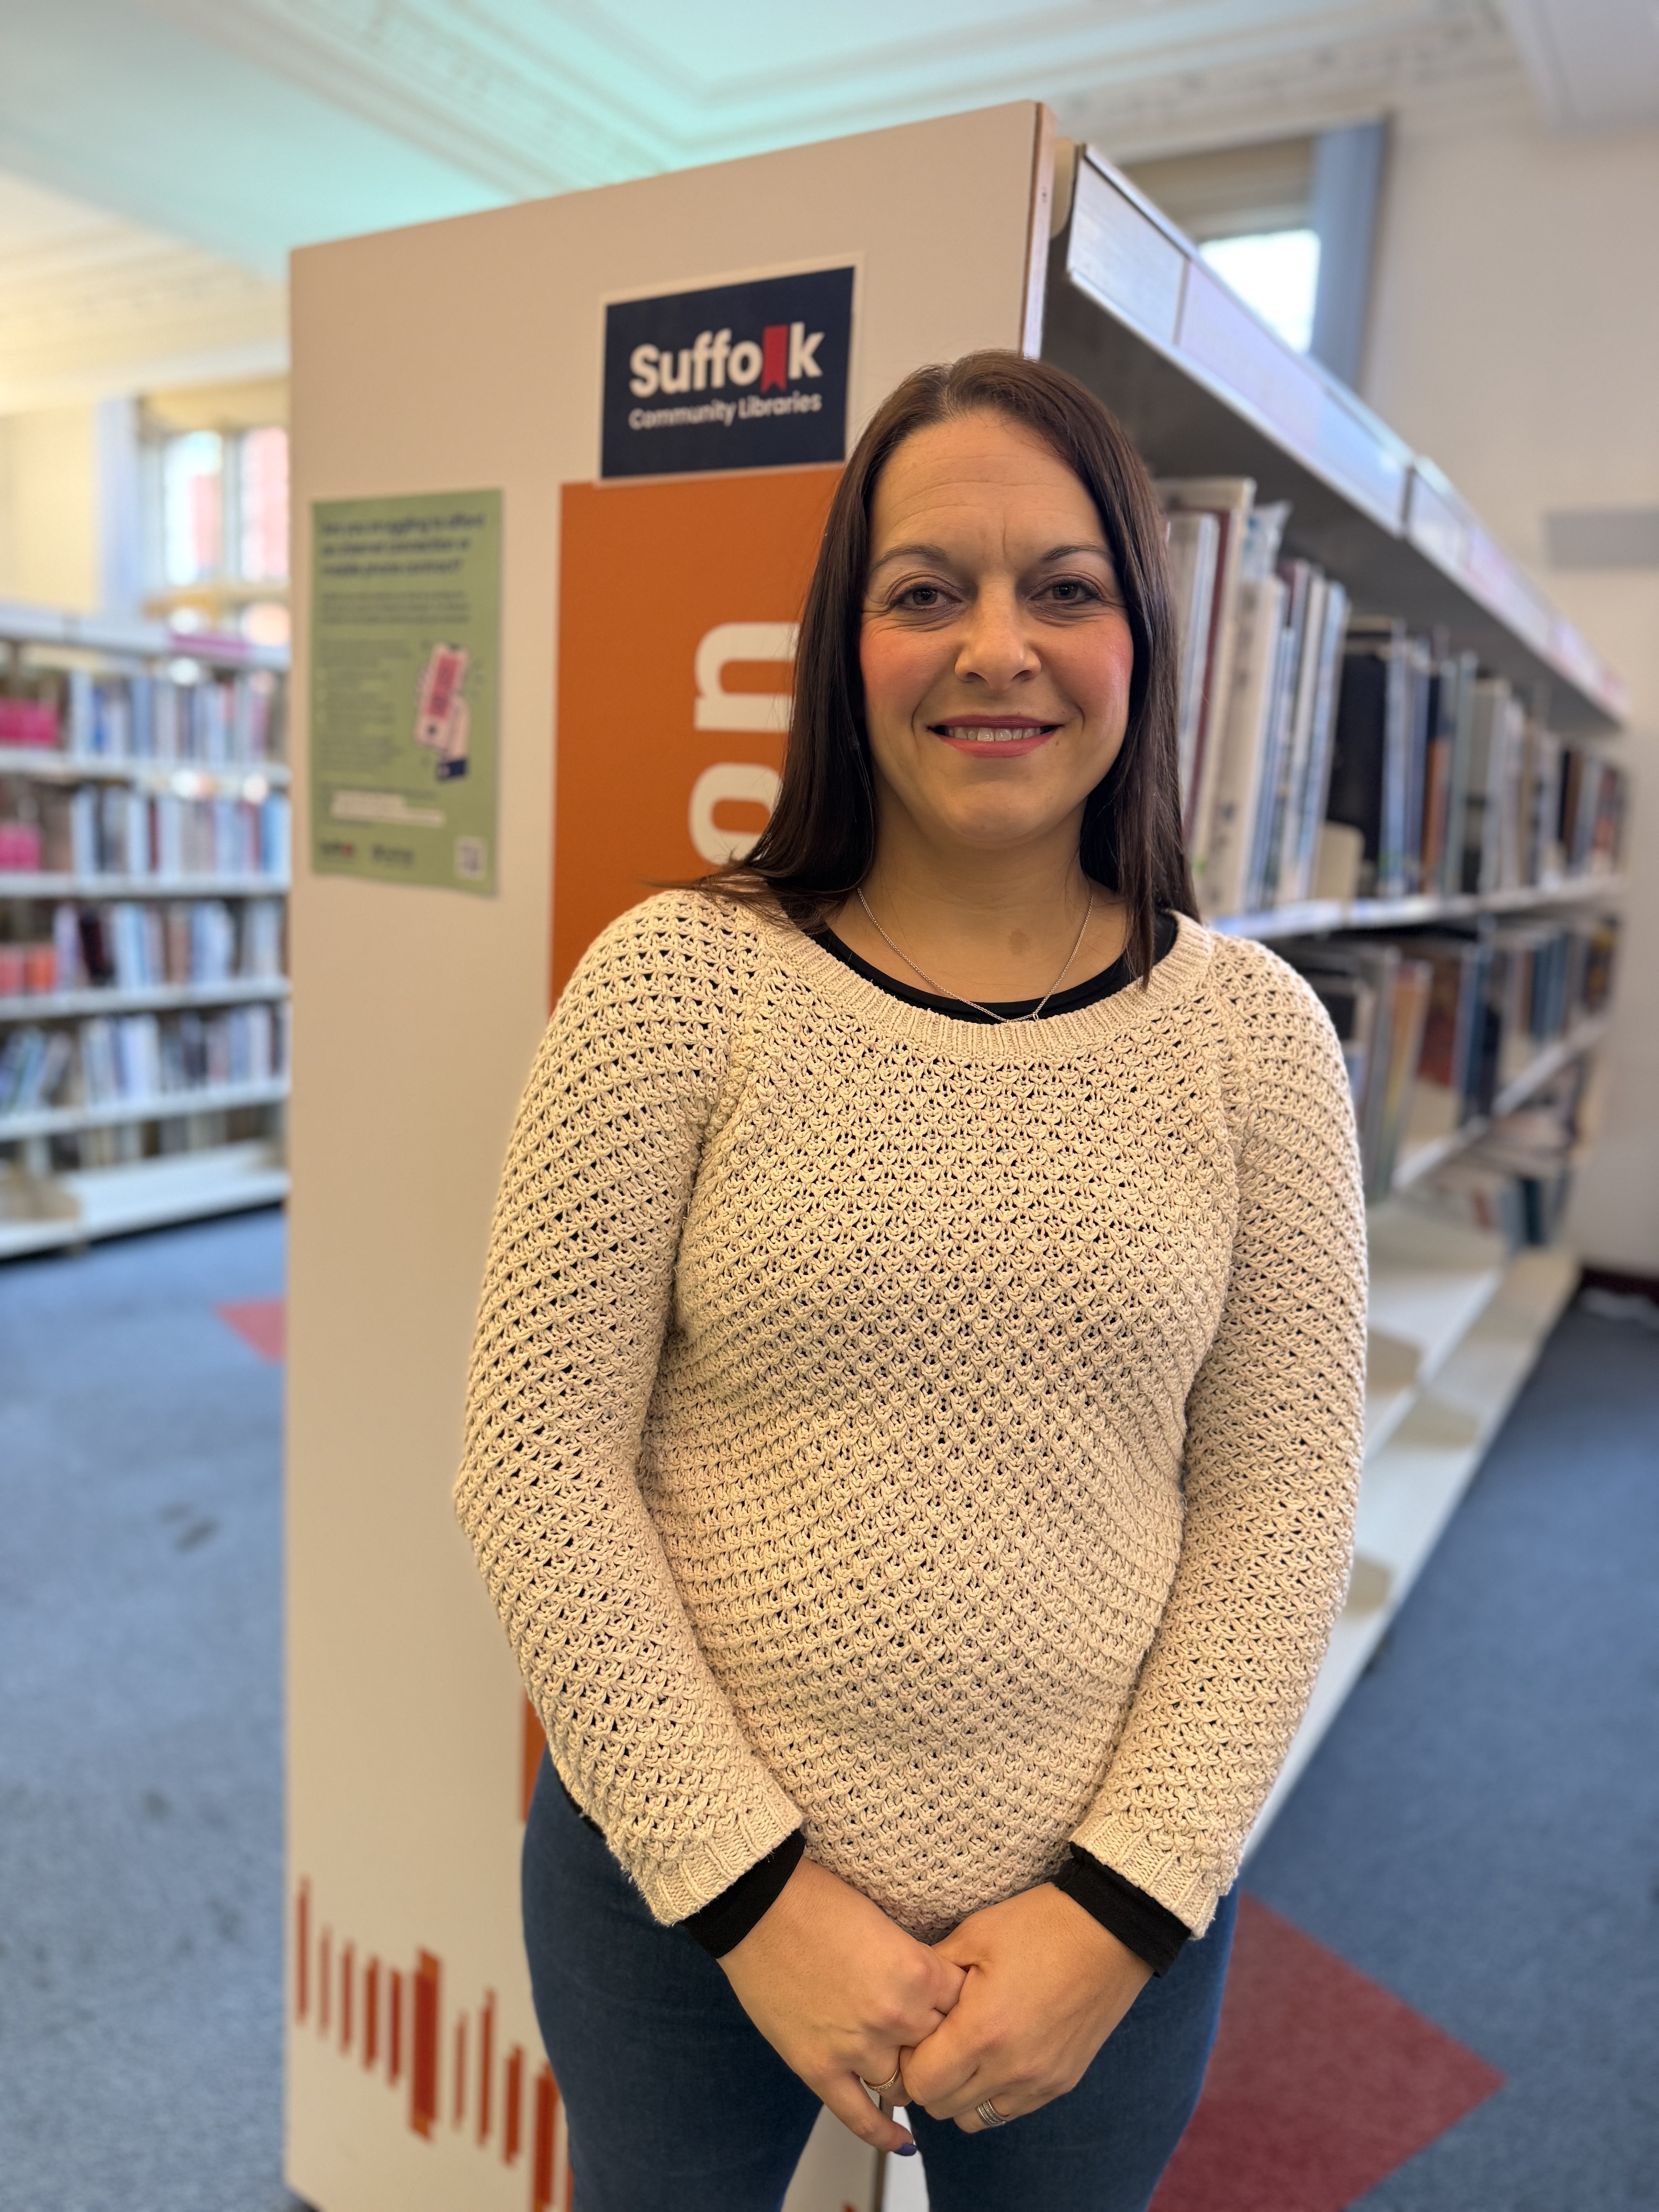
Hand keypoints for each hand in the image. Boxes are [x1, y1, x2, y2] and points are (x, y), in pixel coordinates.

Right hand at [718, 1856, 965, 2154]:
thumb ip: (915, 1965)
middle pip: (942, 2047)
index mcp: (918, 1973)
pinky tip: (903, 2141)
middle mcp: (896, 2016)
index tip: (956, 2005)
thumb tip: (935, 1994)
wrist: (758, 1906)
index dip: (961, 2004)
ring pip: (907, 2084)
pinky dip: (883, 2133)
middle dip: (940, 2040)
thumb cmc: (819, 1901)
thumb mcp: (887, 1924)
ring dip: (911, 2075)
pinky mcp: (820, 2068)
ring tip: (913, 2069)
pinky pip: (860, 2116)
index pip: (966, 2006)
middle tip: (932, 2033)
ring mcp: (857, 2048)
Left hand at [900, 1883, 1152, 2130]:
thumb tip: (902, 1996)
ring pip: (975, 2118)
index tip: (912, 2034)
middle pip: (942, 2108)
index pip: (920, 2083)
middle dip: (929, 2079)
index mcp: (983, 2031)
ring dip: (960, 2092)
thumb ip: (931, 1974)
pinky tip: (996, 2055)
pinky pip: (1011, 2110)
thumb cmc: (1039, 1925)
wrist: (1109, 1932)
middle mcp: (1011, 2068)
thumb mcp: (974, 1935)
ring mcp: (1039, 2082)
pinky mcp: (1061, 2084)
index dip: (906, 2060)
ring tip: (964, 2051)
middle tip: (934, 2041)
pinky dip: (994, 2093)